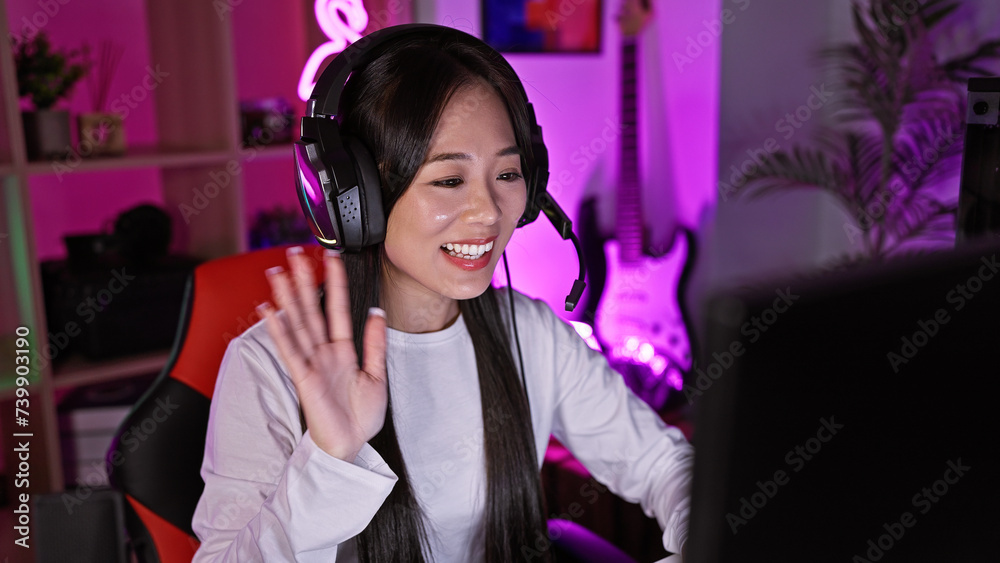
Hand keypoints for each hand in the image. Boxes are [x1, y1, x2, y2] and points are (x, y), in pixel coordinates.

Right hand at [258, 247, 387, 461]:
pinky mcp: (304, 378)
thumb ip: (374, 344)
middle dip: (303, 282)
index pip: (337, 309)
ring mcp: (312, 364)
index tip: (331, 258)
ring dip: (287, 298)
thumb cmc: (360, 417)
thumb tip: (376, 313)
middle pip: (311, 309)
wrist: (350, 447)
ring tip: (277, 274)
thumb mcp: (377, 376)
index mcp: (344, 351)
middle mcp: (324, 353)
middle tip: (294, 255)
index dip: (334, 283)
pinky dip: (280, 330)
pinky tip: (270, 311)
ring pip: (298, 324)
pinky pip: (291, 350)